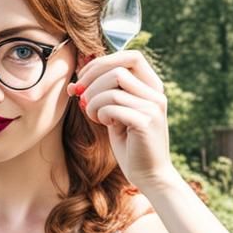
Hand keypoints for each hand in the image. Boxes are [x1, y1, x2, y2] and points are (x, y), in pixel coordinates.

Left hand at [68, 49, 176, 191]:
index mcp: (153, 87)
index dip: (103, 62)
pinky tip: (105, 123)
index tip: (83, 79)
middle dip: (92, 81)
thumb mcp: (116, 114)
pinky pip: (113, 106)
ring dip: (94, 100)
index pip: (131, 57)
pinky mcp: (145, 123)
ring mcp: (153, 107)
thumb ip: (105, 95)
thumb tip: (76, 82)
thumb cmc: (131, 146)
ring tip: (93, 115)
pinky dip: (101, 112)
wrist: (149, 176)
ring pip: (113, 87)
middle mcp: (156, 94)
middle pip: (118, 68)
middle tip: (81, 98)